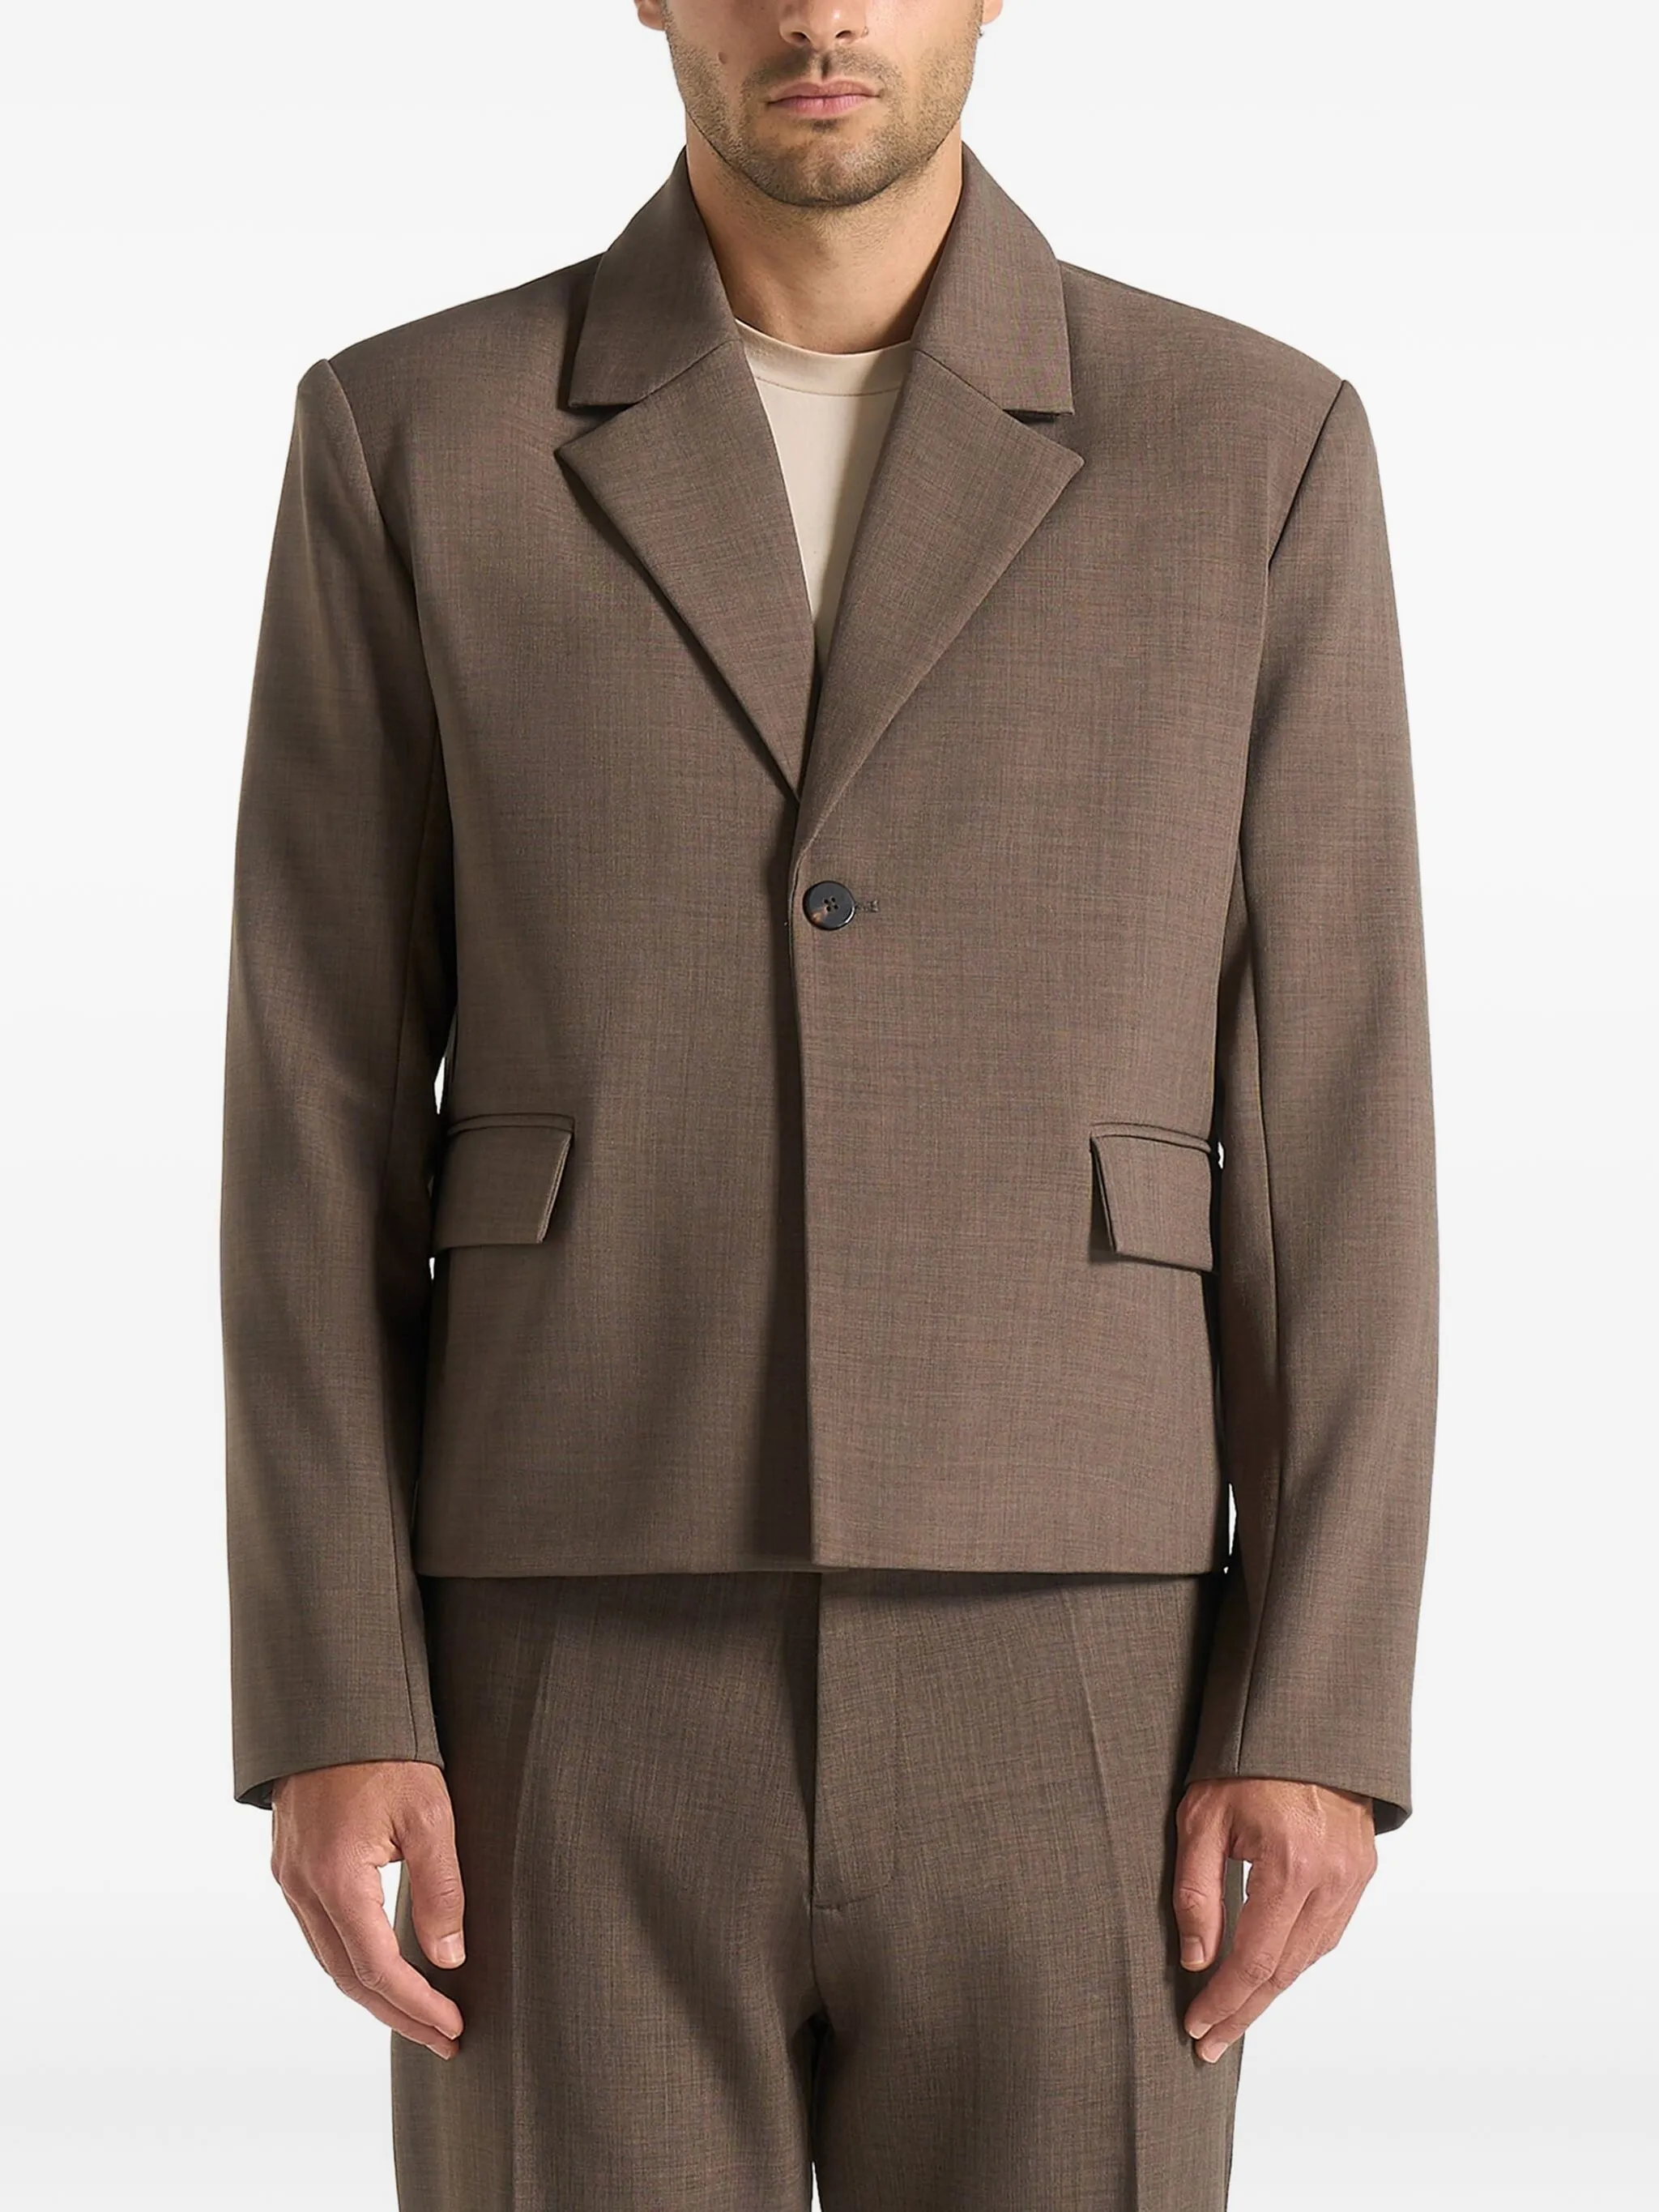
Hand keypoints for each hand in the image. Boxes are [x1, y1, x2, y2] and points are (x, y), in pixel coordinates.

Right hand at [270, 1760, 465, 2058]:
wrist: (334, 1707)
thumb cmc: (387, 1753)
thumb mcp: (429, 1814)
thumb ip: (440, 1889)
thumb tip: (449, 1959)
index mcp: (334, 1877)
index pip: (375, 1967)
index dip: (415, 2005)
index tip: (452, 2026)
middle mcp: (302, 1886)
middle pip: (347, 1976)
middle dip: (397, 2014)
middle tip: (443, 2037)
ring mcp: (289, 1877)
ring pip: (329, 1958)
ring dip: (373, 1993)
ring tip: (420, 2015)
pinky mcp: (290, 1866)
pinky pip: (319, 1932)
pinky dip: (352, 1960)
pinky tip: (381, 1967)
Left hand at [1172, 1777, 1376, 2061]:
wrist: (1303, 1723)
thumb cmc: (1245, 1763)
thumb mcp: (1202, 1817)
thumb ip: (1197, 1890)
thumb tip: (1196, 1958)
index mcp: (1290, 1865)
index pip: (1255, 1959)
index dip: (1224, 2000)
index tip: (1196, 2028)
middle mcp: (1331, 1879)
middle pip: (1285, 1970)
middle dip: (1244, 2010)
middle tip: (1210, 2042)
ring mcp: (1353, 1877)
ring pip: (1309, 1957)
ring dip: (1271, 1990)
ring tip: (1233, 2015)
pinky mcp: (1361, 1871)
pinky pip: (1327, 1932)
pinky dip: (1296, 1958)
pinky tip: (1269, 1970)